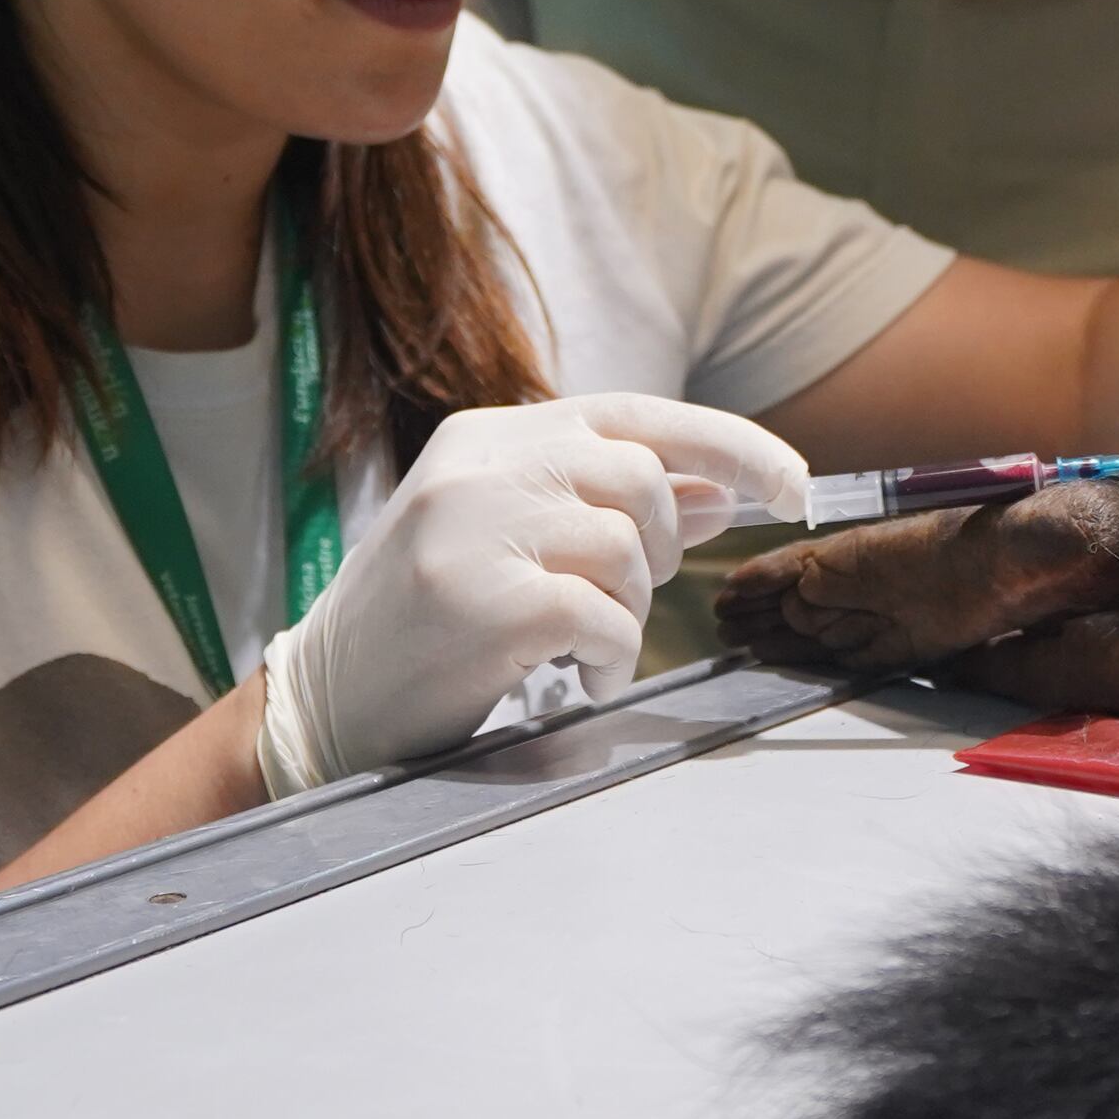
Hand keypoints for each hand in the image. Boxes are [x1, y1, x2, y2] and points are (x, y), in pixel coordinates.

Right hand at [253, 394, 803, 793]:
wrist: (324, 702)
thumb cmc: (428, 622)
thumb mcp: (514, 539)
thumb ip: (611, 507)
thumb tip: (727, 490)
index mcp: (486, 437)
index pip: (634, 415)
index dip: (729, 445)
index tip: (794, 485)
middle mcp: (478, 466)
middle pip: (640, 477)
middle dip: (666, 545)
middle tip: (631, 596)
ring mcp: (473, 529)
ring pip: (626, 546)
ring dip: (629, 612)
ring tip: (585, 649)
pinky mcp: (482, 601)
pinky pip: (603, 618)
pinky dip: (609, 658)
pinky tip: (573, 676)